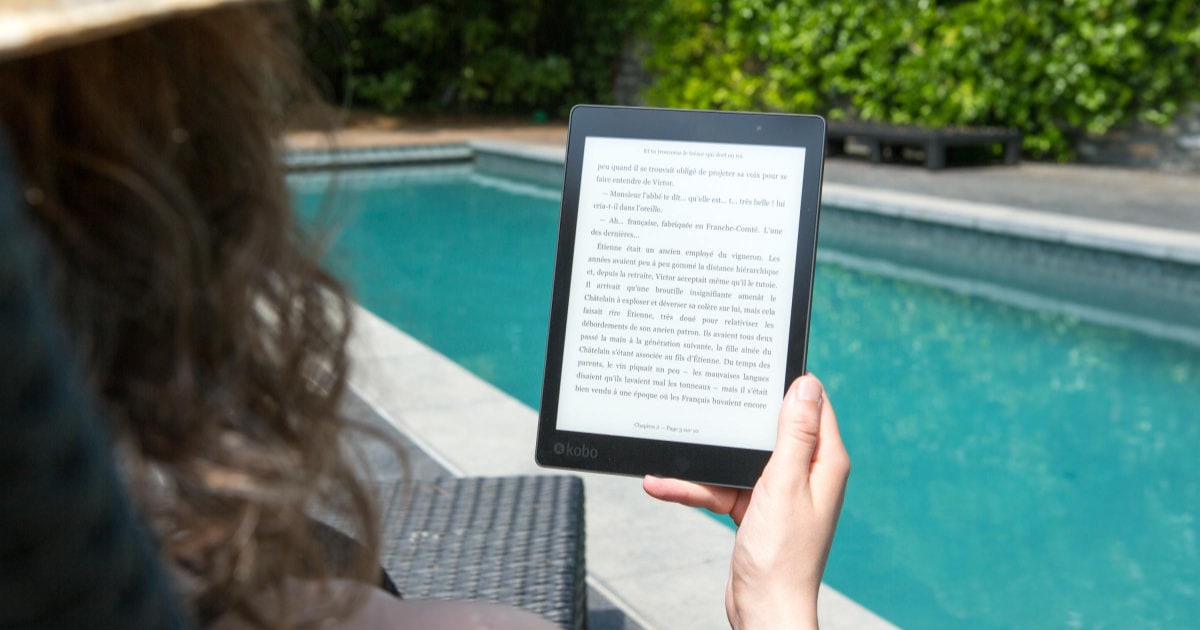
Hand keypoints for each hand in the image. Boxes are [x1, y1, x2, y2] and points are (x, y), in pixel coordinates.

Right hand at [643, 375, 848, 629]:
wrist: (764, 611)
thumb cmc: (782, 557)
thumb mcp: (784, 484)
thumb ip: (794, 435)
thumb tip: (806, 385)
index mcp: (823, 462)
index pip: (811, 407)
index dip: (786, 385)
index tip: (756, 364)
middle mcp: (803, 474)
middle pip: (767, 429)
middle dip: (734, 418)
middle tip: (707, 394)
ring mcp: (777, 493)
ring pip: (737, 459)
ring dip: (703, 460)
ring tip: (669, 449)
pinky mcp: (753, 510)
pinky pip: (720, 487)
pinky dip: (693, 487)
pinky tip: (661, 483)